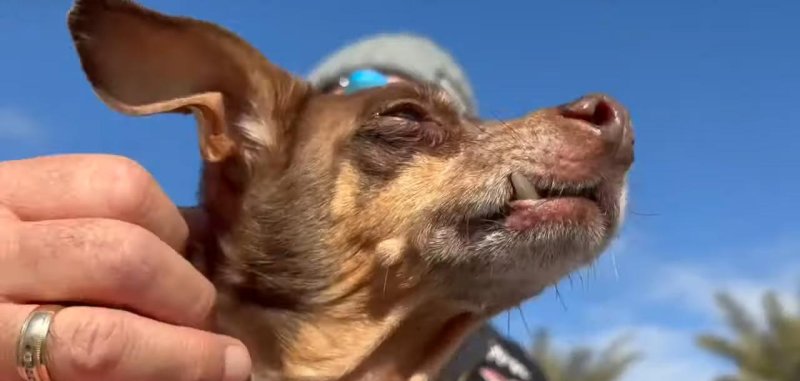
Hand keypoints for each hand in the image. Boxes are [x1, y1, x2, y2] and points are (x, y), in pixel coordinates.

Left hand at [0, 154, 251, 380]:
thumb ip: (97, 365)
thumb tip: (200, 363)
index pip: (97, 343)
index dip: (180, 359)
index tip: (231, 369)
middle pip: (121, 257)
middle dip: (186, 298)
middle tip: (200, 328)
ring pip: (125, 191)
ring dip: (176, 243)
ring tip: (174, 278)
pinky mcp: (10, 169)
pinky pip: (108, 169)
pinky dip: (151, 207)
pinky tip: (153, 238)